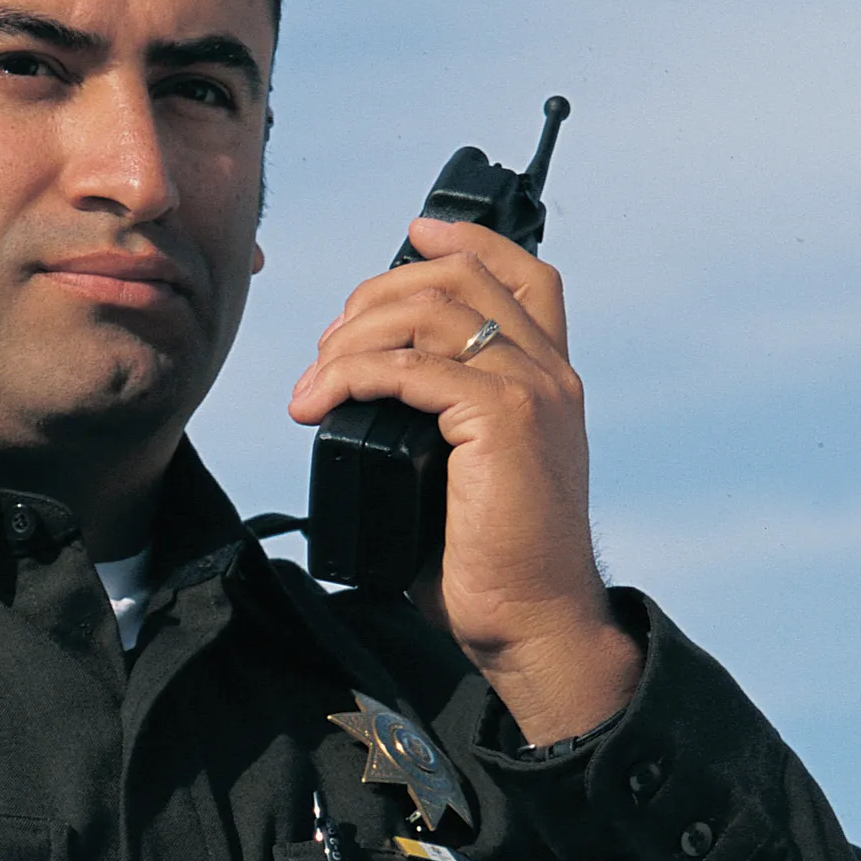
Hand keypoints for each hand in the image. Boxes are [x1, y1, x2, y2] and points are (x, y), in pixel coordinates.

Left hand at [289, 216, 642, 746]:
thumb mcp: (464, 475)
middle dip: (374, 296)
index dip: (466, 240)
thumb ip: (432, 424)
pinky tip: (320, 402)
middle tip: (326, 347)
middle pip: (457, 279)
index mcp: (547, 378)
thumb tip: (353, 409)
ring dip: (352, 336)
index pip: (523, 273)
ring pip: (428, 312)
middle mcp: (548, 371)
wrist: (534, 624)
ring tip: (313, 383)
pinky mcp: (503, 420)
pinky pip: (411, 367)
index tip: (413, 235)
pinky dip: (352, 374)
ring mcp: (531, 390)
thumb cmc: (493, 567)